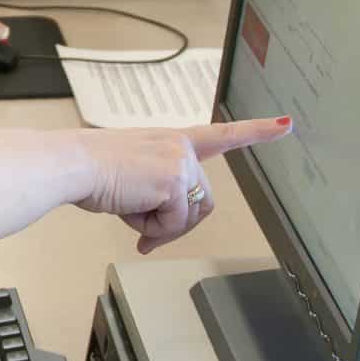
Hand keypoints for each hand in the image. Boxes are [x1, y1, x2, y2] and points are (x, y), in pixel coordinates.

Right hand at [74, 118, 289, 253]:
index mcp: (172, 139)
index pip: (222, 134)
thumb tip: (157, 234)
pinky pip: (174, 223)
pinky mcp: (174, 181)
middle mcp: (181, 146)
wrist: (73, 165)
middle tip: (146, 236)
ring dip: (160, 226)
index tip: (286, 124)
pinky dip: (151, 229)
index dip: (257, 130)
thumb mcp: (132, 176)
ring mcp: (180, 161)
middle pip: (203, 201)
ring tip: (129, 211)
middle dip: (177, 225)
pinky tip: (129, 212)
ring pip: (189, 216)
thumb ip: (157, 193)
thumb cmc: (91, 170)